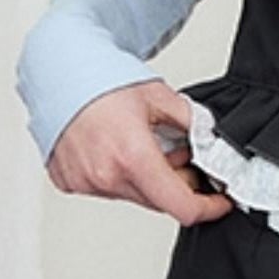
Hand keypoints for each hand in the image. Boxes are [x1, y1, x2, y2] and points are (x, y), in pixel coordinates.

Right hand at [45, 81, 236, 226]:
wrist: (58, 71)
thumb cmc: (101, 80)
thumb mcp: (160, 97)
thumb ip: (193, 123)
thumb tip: (212, 142)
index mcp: (133, 157)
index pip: (182, 206)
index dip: (208, 208)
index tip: (219, 202)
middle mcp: (106, 176)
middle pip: (159, 201)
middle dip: (178, 184)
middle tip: (180, 155)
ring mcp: (85, 181)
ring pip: (133, 195)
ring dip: (147, 179)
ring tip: (144, 144)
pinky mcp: (70, 182)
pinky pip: (106, 188)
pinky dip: (120, 175)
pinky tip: (117, 149)